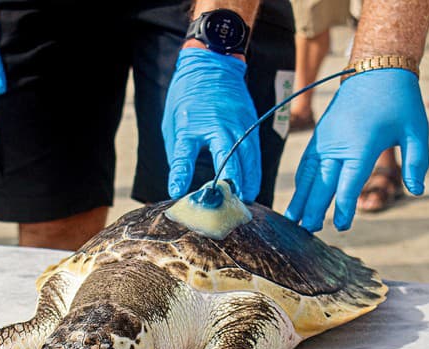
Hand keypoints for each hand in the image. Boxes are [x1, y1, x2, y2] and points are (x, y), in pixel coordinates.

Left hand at [162, 48, 259, 202]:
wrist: (212, 63)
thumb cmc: (188, 95)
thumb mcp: (173, 122)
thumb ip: (179, 152)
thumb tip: (181, 181)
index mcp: (192, 122)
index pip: (185, 153)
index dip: (181, 175)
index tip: (179, 193)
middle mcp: (219, 124)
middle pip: (228, 159)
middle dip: (230, 185)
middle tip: (228, 206)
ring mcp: (239, 123)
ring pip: (248, 158)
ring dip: (247, 182)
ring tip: (244, 201)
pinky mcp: (251, 123)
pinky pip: (255, 152)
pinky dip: (254, 170)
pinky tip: (251, 185)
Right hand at [285, 69, 428, 231]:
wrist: (378, 67)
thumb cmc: (401, 101)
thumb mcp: (416, 131)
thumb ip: (417, 162)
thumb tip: (417, 191)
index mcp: (361, 145)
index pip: (348, 184)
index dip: (343, 207)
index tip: (342, 226)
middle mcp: (338, 143)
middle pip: (322, 183)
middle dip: (315, 208)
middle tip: (309, 231)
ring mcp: (326, 137)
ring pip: (308, 173)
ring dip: (300, 197)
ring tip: (293, 219)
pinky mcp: (321, 133)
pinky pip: (306, 161)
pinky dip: (301, 180)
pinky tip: (299, 194)